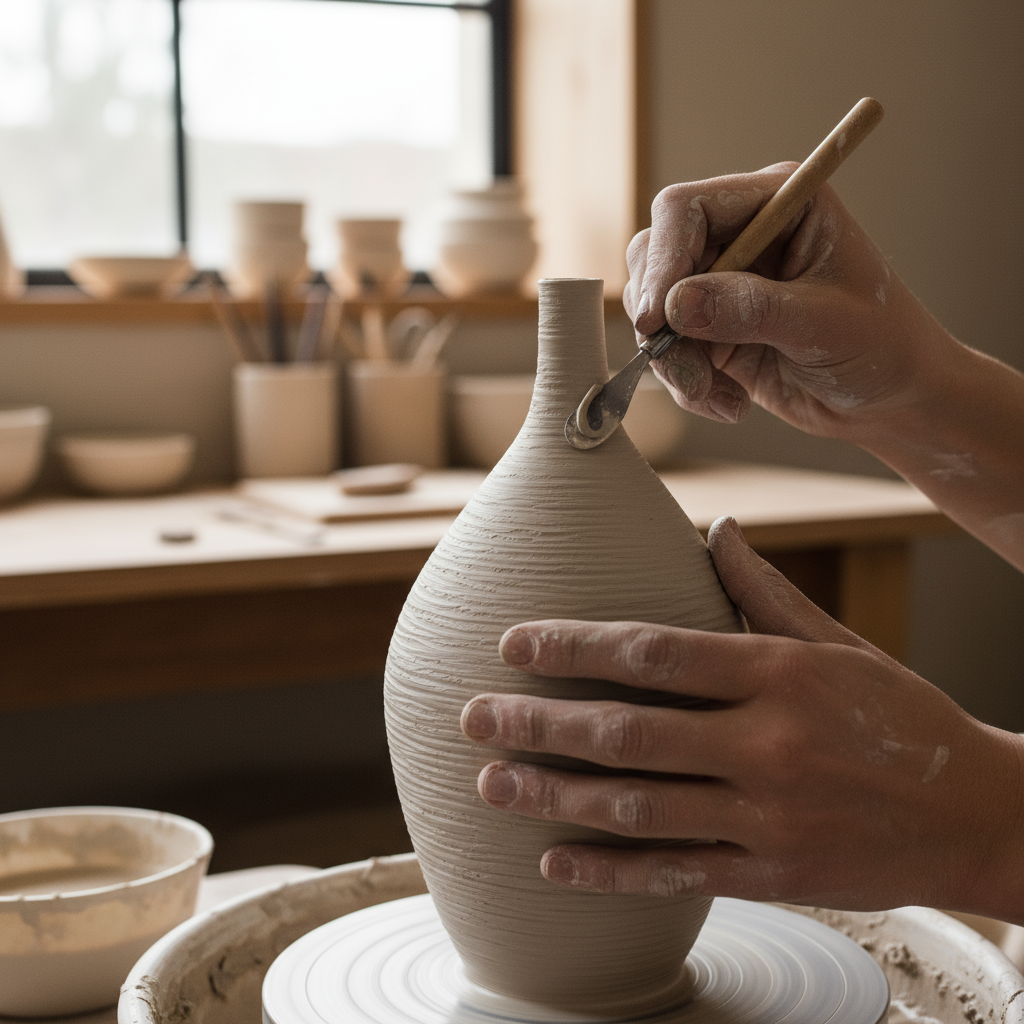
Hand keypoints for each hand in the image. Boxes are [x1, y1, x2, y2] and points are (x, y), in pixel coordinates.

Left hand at [460, 517, 1023, 922]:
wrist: (977, 815)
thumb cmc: (900, 716)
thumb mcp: (838, 643)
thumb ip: (765, 591)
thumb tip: (716, 528)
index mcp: (778, 673)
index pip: (653, 652)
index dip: (574, 646)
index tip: (514, 644)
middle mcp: (766, 743)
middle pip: (628, 732)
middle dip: (539, 723)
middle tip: (472, 716)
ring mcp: (767, 816)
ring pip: (639, 806)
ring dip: (554, 796)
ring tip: (489, 782)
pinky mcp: (773, 875)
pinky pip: (675, 873)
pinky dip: (609, 871)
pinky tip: (551, 863)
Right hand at [624, 164, 953, 441]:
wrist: (892, 400)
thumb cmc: (882, 346)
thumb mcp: (822, 324)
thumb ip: (750, 308)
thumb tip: (674, 305)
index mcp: (777, 204)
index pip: (687, 209)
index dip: (664, 258)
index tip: (658, 316)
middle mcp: (742, 235)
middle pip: (655, 256)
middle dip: (660, 319)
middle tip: (680, 365)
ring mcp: (722, 285)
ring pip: (654, 310)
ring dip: (674, 360)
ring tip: (715, 395)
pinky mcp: (712, 330)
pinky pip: (669, 351)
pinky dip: (686, 384)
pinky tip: (729, 404)